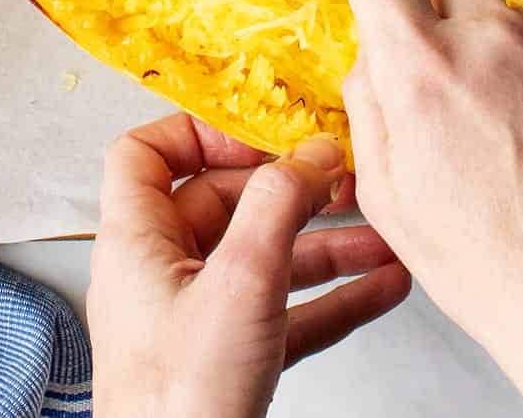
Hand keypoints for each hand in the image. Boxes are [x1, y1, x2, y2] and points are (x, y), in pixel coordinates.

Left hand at [88, 113, 409, 417]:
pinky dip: (331, 298)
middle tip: (346, 180)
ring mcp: (194, 320)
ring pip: (265, 259)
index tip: (263, 135)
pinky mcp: (226, 363)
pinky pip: (284, 312)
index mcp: (137, 241)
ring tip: (385, 236)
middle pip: (226, 202)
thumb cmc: (179, 405)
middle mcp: (160, 273)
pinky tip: (381, 289)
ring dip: (328, 245)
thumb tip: (311, 150)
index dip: (201, 132)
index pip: (146, 153)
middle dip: (293, 191)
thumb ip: (278, 205)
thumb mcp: (238, 282)